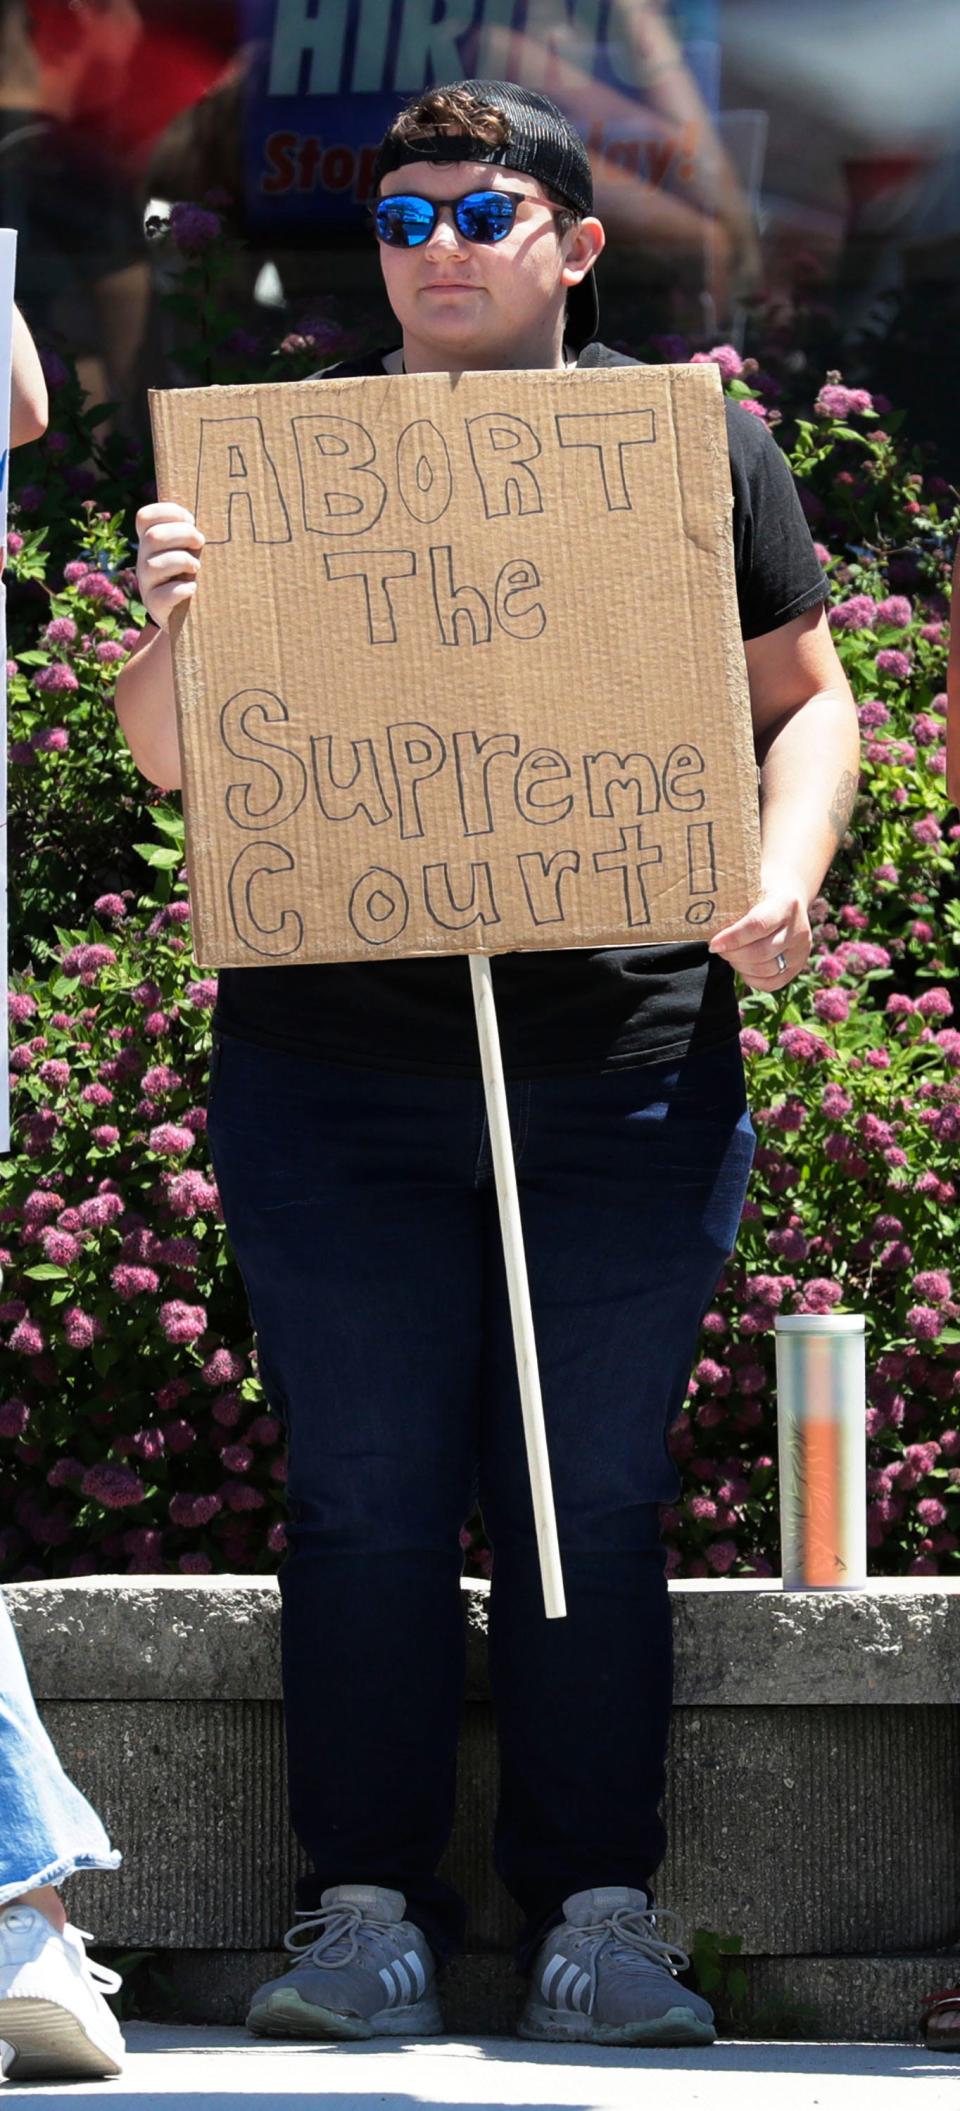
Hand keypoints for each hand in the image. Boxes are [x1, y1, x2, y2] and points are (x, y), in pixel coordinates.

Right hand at [135, 501, 204, 630]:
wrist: (184, 616)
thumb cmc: (191, 574)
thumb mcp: (188, 549)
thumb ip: (190, 532)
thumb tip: (215, 511)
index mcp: (149, 541)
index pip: (145, 517)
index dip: (168, 512)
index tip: (191, 519)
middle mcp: (143, 560)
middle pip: (152, 537)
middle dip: (182, 535)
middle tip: (200, 542)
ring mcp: (146, 583)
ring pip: (154, 565)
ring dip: (181, 561)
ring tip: (197, 566)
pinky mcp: (154, 605)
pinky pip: (162, 595)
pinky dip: (180, 589)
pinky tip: (192, 587)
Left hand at [708, 865, 811, 990]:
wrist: (787, 896)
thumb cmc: (759, 891)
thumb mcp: (749, 888)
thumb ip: (732, 903)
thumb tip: (701, 919)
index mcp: (786, 904)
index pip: (758, 925)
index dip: (732, 938)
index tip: (713, 944)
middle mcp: (799, 928)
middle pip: (761, 951)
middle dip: (733, 954)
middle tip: (717, 949)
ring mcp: (801, 950)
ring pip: (766, 969)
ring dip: (741, 966)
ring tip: (729, 955)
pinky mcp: (799, 966)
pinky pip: (773, 982)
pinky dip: (752, 979)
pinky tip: (742, 967)